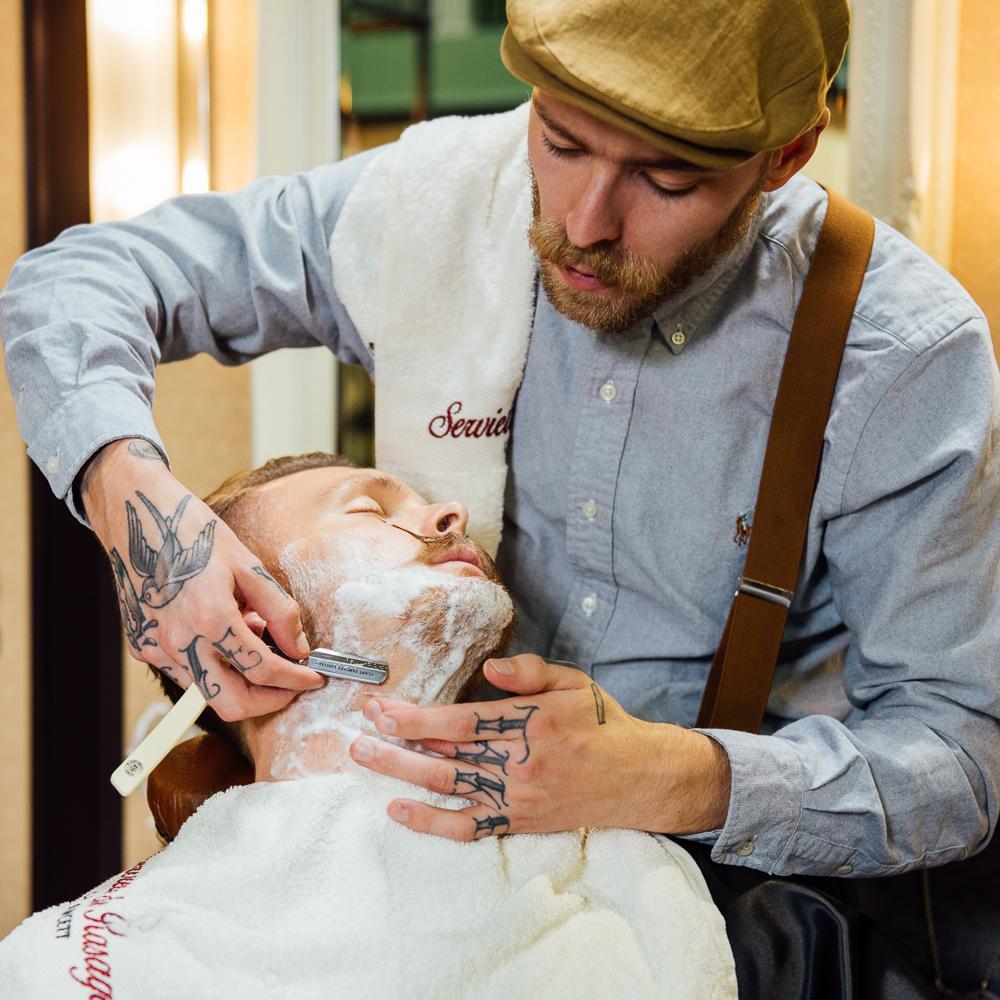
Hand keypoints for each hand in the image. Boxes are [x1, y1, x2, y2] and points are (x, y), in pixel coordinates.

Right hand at [81, 438, 322, 718]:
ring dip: (241, 682)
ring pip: (207, 693)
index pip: (263, 671)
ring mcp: (156, 648)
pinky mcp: (143, 647)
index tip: (313, 677)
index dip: (295, 680)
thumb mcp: (249, 566)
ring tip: (258, 645)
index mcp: (210, 617)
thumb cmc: (195, 534)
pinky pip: (186, 674)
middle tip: (292, 684)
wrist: (138, 517)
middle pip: (231, 704)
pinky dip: (214, 667)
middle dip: (268, 700)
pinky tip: (227, 636)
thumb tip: (299, 650)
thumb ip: (279, 612)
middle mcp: (178, 641)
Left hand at [348, 654, 730, 839]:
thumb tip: (489, 669)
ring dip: (401, 774)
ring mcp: (516, 796)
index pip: (457, 720)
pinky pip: (468, 827)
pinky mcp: (518, 821)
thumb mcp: (572, 681)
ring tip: (364, 761)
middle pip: (443, 753)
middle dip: (394, 743)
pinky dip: (430, 823)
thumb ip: (529, 672)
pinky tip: (398, 811)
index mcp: (529, 722)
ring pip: (447, 787)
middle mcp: (518, 761)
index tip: (378, 708)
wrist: (638, 777)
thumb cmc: (600, 723)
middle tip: (357, 735)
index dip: (413, 716)